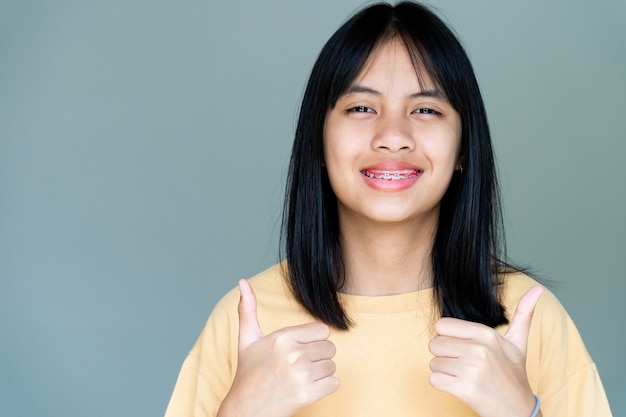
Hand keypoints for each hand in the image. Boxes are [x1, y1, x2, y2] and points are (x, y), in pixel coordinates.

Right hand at [217, 280, 338, 416]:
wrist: (244, 410)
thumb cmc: (248, 373)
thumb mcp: (247, 339)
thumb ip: (248, 309)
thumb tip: (242, 281)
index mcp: (282, 338)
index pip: (322, 330)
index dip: (314, 340)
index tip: (300, 349)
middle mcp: (292, 354)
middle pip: (330, 348)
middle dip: (318, 357)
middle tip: (299, 366)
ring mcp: (300, 375)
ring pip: (332, 366)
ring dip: (321, 373)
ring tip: (301, 378)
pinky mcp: (307, 394)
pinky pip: (334, 384)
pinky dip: (325, 387)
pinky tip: (307, 389)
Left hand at [428, 286, 543, 416]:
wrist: (518, 411)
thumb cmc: (513, 375)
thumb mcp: (519, 343)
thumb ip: (524, 314)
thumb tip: (538, 288)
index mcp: (487, 334)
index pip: (441, 325)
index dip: (448, 338)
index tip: (463, 348)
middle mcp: (479, 350)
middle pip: (434, 344)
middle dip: (444, 356)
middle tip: (464, 365)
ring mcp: (472, 370)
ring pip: (433, 363)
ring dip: (444, 372)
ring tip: (464, 377)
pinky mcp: (464, 389)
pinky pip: (434, 380)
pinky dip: (442, 385)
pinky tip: (459, 387)